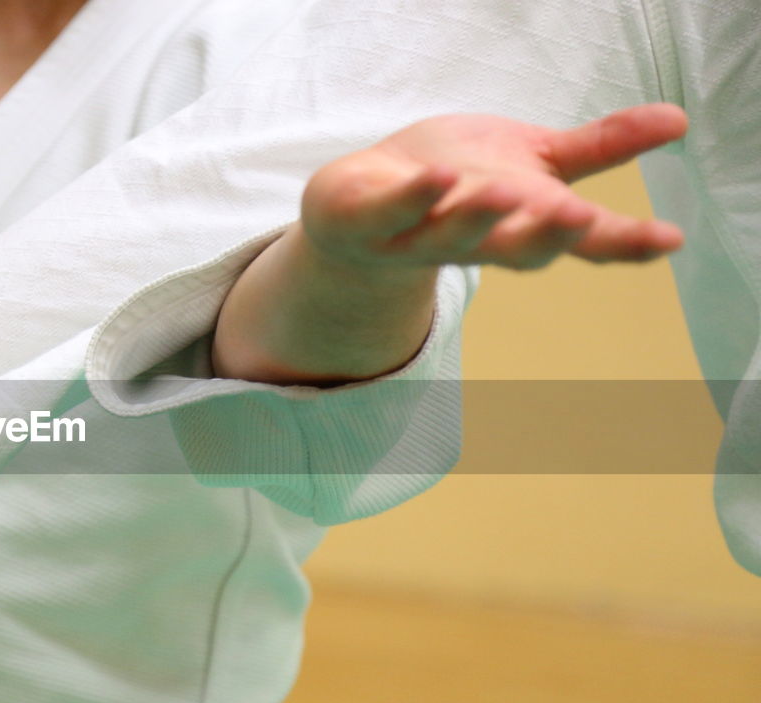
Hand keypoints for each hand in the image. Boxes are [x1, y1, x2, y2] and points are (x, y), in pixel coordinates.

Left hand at [301, 103, 687, 269]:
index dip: (623, 242)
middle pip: (518, 250)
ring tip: (507, 193)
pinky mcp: (370, 222)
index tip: (669, 238)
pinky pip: (394, 214)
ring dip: (479, 218)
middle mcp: (476, 241)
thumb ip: (597, 149)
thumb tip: (677, 120)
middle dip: (549, 235)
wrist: (358, 206)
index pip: (579, 240)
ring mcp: (419, 236)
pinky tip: (436, 177)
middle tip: (583, 219)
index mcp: (521, 226)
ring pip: (453, 238)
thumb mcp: (532, 162)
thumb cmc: (453, 184)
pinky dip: (414, 198)